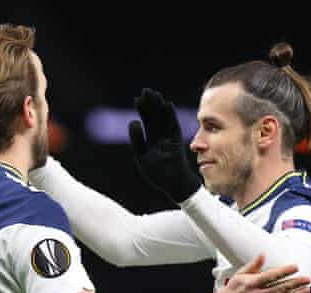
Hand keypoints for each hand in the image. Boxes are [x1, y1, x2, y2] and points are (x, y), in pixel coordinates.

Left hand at [128, 88, 202, 203]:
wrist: (172, 184)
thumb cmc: (157, 174)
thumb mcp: (141, 156)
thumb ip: (137, 140)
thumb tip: (133, 121)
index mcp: (152, 141)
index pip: (146, 122)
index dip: (142, 111)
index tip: (137, 99)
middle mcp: (161, 137)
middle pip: (155, 117)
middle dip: (150, 104)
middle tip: (145, 91)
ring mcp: (170, 138)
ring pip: (164, 119)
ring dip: (159, 106)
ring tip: (154, 94)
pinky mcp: (177, 140)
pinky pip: (173, 125)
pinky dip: (170, 115)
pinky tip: (166, 104)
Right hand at [220, 254, 310, 292]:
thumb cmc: (233, 290)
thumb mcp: (240, 275)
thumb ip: (254, 265)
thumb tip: (263, 254)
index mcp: (251, 284)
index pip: (271, 276)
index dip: (284, 271)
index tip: (295, 267)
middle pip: (279, 289)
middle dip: (295, 283)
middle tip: (306, 279)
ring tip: (306, 290)